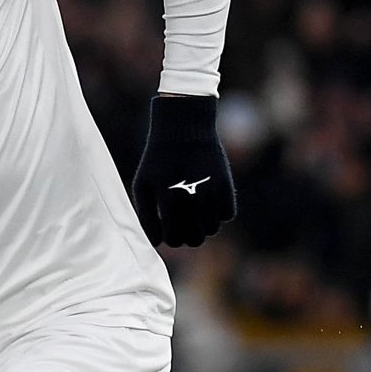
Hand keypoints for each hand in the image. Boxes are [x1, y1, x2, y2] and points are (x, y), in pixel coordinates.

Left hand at [130, 94, 234, 246]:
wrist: (184, 128)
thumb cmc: (159, 160)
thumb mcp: (143, 184)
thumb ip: (146, 216)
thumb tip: (157, 243)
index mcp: (168, 199)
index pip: (172, 240)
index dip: (170, 238)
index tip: (169, 228)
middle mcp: (191, 197)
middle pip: (195, 240)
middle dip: (188, 235)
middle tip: (184, 222)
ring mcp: (211, 192)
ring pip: (212, 230)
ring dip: (204, 225)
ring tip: (196, 211)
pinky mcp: (226, 186)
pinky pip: (227, 215)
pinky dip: (220, 212)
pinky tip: (210, 199)